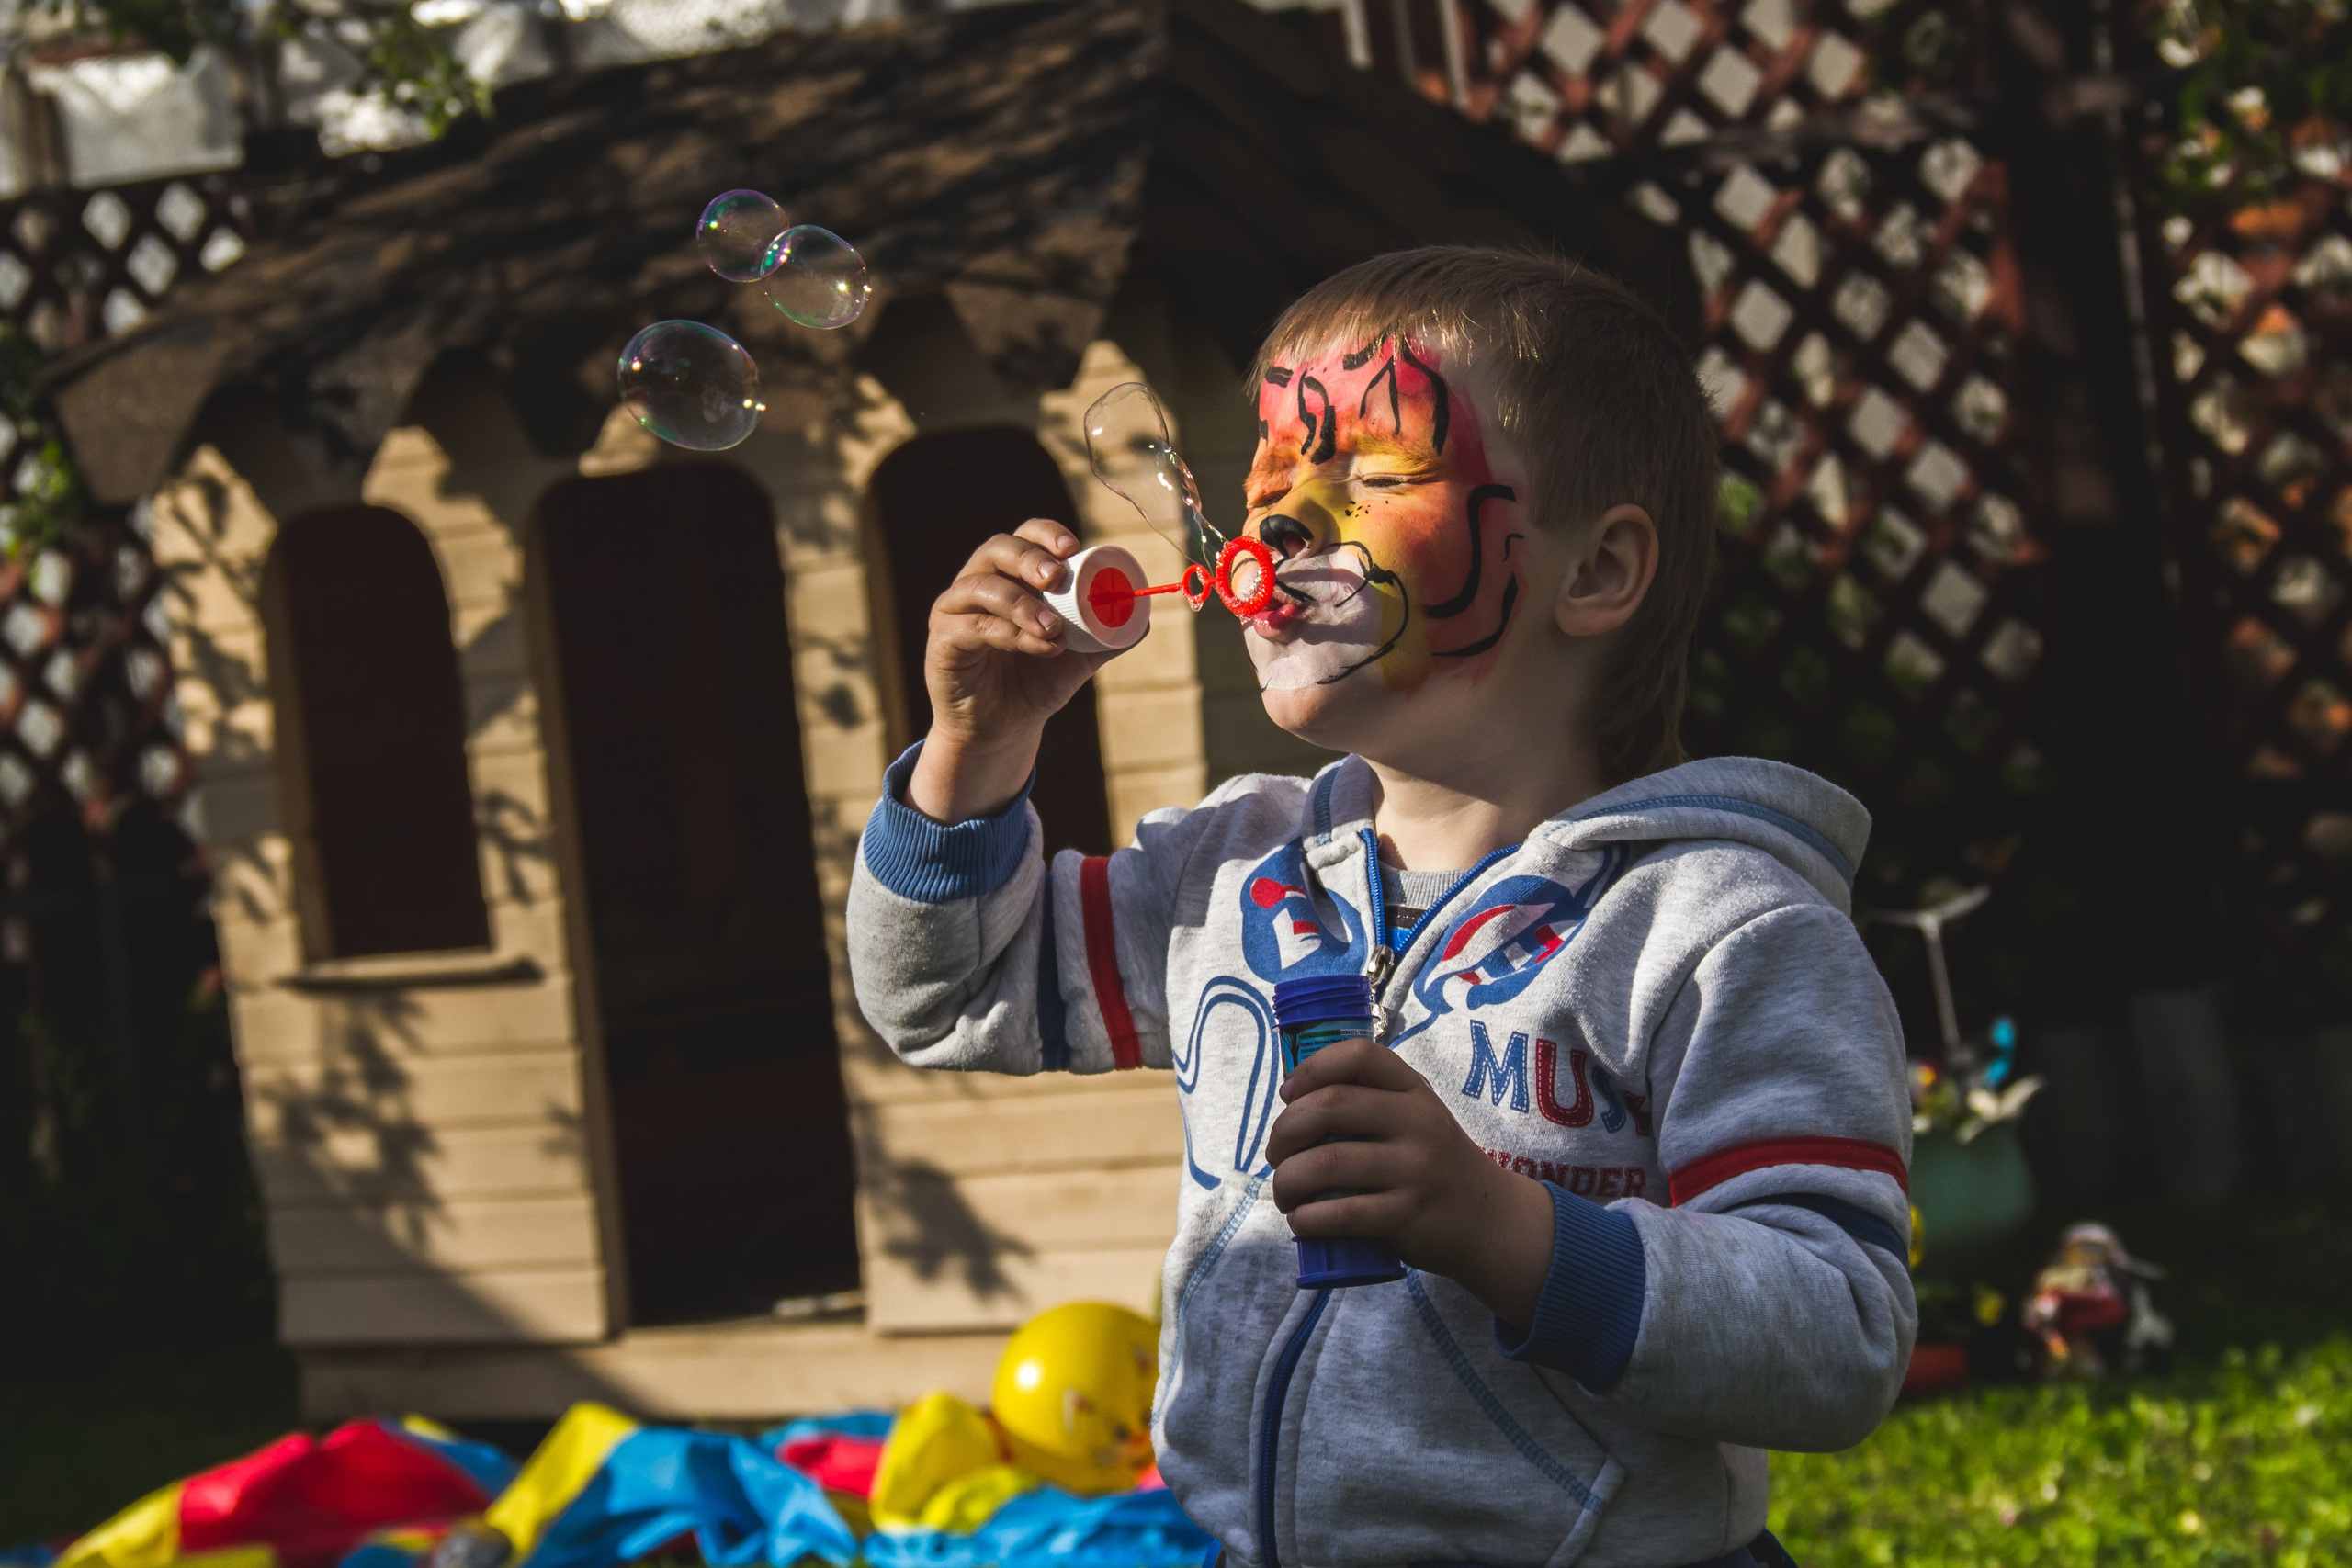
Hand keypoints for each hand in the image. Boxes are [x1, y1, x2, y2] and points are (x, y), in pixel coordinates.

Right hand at [908, 519, 1108, 822]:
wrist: (1003, 729)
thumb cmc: (1035, 683)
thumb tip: (1145, 619)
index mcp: (1010, 576)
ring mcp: (954, 610)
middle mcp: (977, 583)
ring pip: (981, 587)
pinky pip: (972, 627)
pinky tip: (1040, 647)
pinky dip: (1009, 634)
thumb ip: (1107, 637)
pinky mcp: (942, 640)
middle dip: (1029, 558)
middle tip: (1056, 577)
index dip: (1046, 534)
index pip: (1024, 537)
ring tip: (1054, 630)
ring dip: (1021, 603)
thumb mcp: (1077, 657)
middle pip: (997, 550)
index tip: (1073, 548)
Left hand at [1268, 1038, 1555, 1328]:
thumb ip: (1370, 1100)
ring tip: (1284, 1192)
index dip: (1311, 1068)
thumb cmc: (1433, 1163)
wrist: (1489, 1220)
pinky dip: (1307, 1219)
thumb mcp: (1416, 1116)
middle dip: (1284, 1131)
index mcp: (1413, 1090)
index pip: (1358, 1056)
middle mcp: (1417, 1122)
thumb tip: (1291, 1101)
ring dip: (1287, 1180)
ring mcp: (1414, 1169)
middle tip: (1276, 1154)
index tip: (1288, 1096)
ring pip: (1326, 1163)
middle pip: (1329, 1106)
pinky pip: (1341, 1214)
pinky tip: (1301, 1220)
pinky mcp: (1407, 1216)